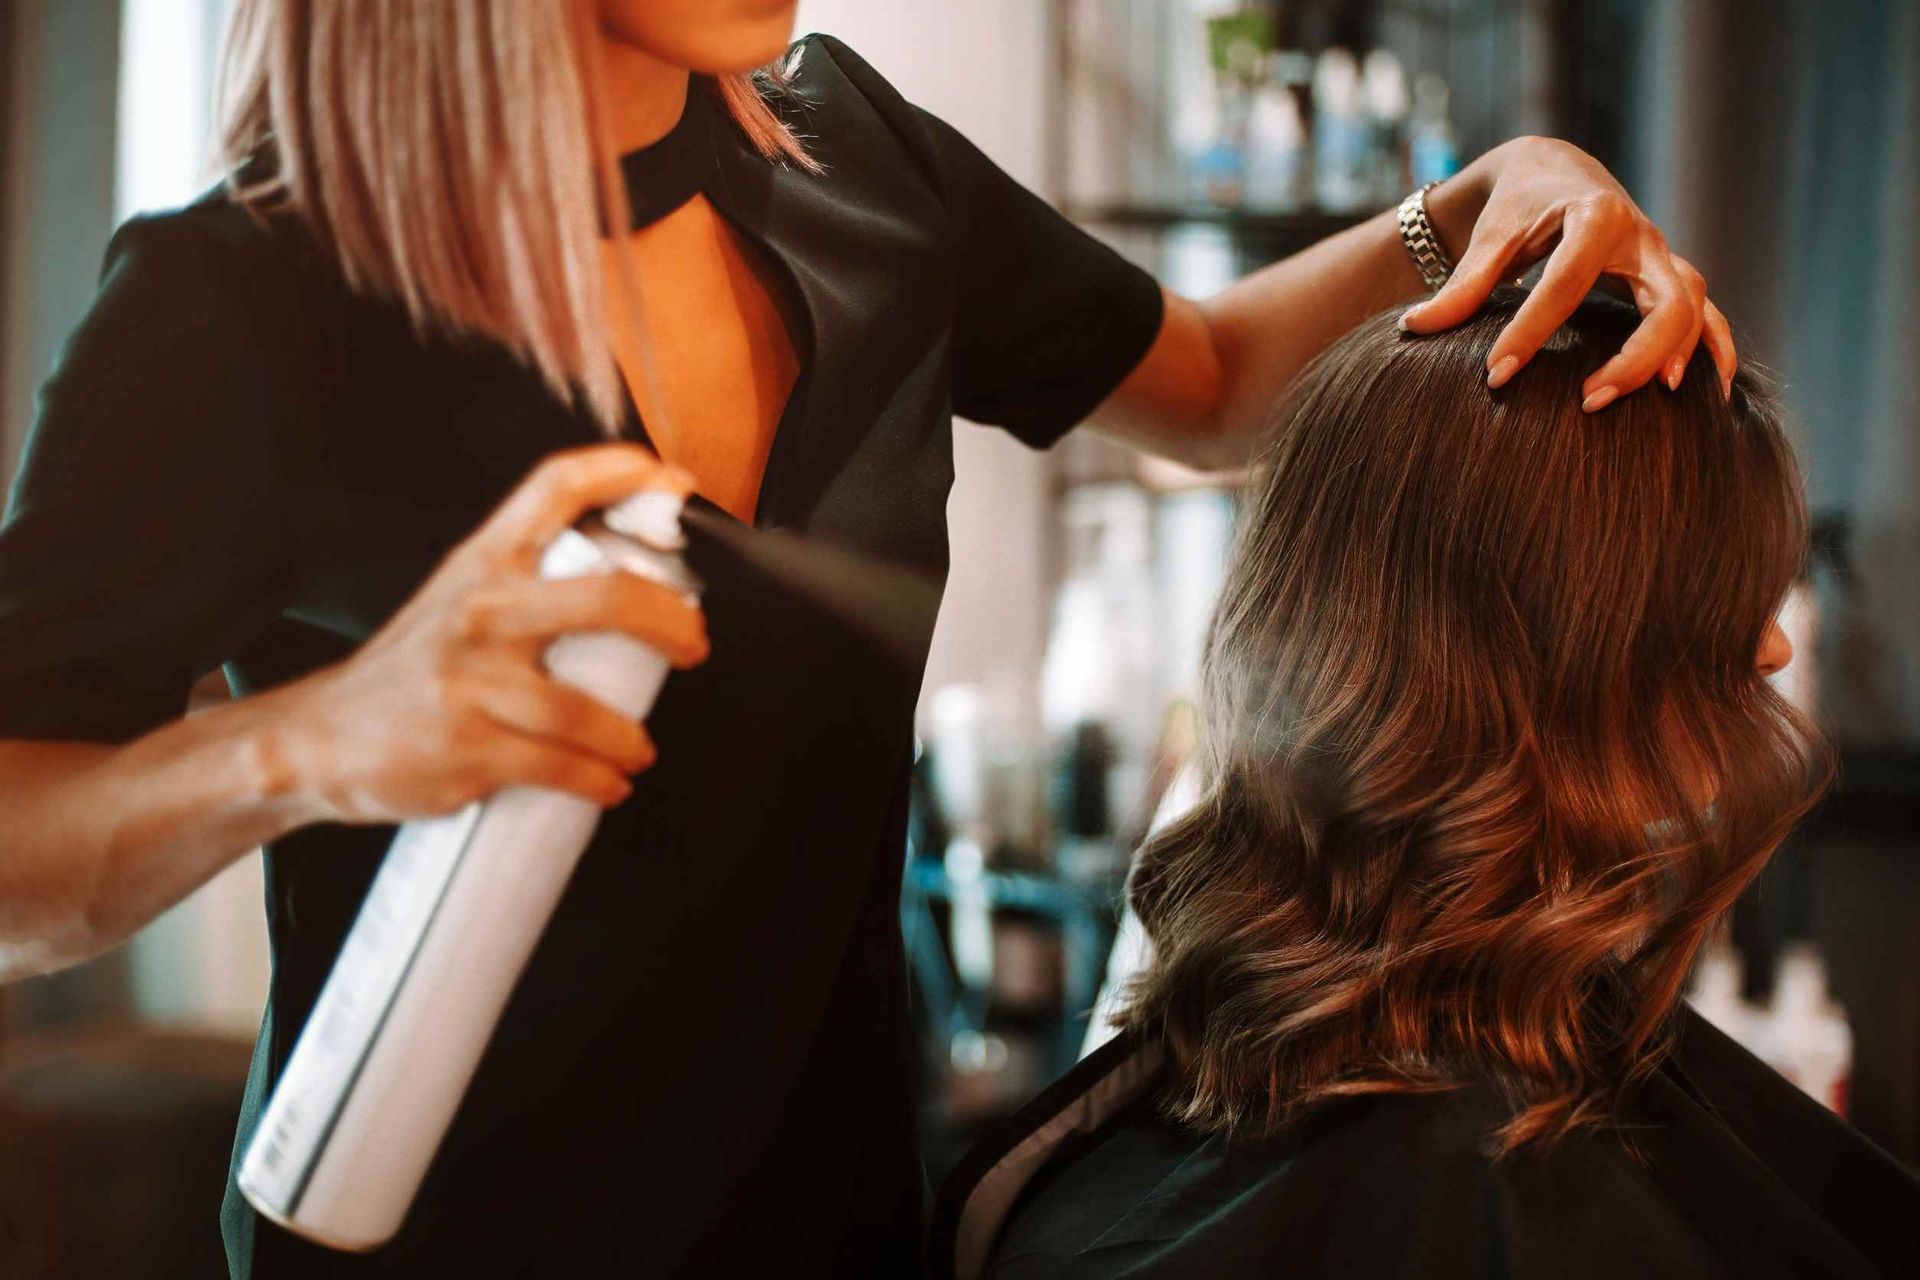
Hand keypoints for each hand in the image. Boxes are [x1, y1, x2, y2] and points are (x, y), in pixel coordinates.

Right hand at [269, 444, 708, 824]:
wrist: (319, 737)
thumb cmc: (413, 667)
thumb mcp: (462, 596)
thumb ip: (534, 581)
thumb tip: (638, 582)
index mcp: (484, 561)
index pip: (555, 488)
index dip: (621, 473)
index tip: (673, 482)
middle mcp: (480, 610)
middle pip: (606, 598)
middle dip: (670, 623)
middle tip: (693, 646)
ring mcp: (470, 681)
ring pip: (585, 708)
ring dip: (629, 736)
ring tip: (637, 747)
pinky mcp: (467, 747)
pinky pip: (559, 766)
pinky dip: (598, 778)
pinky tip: (608, 781)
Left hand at [1399, 136, 1735, 409]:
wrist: (1555, 169)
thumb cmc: (1520, 203)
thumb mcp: (1490, 235)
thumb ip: (1461, 285)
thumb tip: (1415, 327)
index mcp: (1594, 215)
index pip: (1566, 281)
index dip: (1531, 331)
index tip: (1495, 375)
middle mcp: (1641, 236)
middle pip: (1667, 297)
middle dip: (1636, 353)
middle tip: (1589, 401)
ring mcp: (1662, 258)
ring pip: (1695, 306)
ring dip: (1678, 354)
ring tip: (1654, 405)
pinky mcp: (1669, 277)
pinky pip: (1710, 315)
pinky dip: (1715, 351)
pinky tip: (1709, 396)